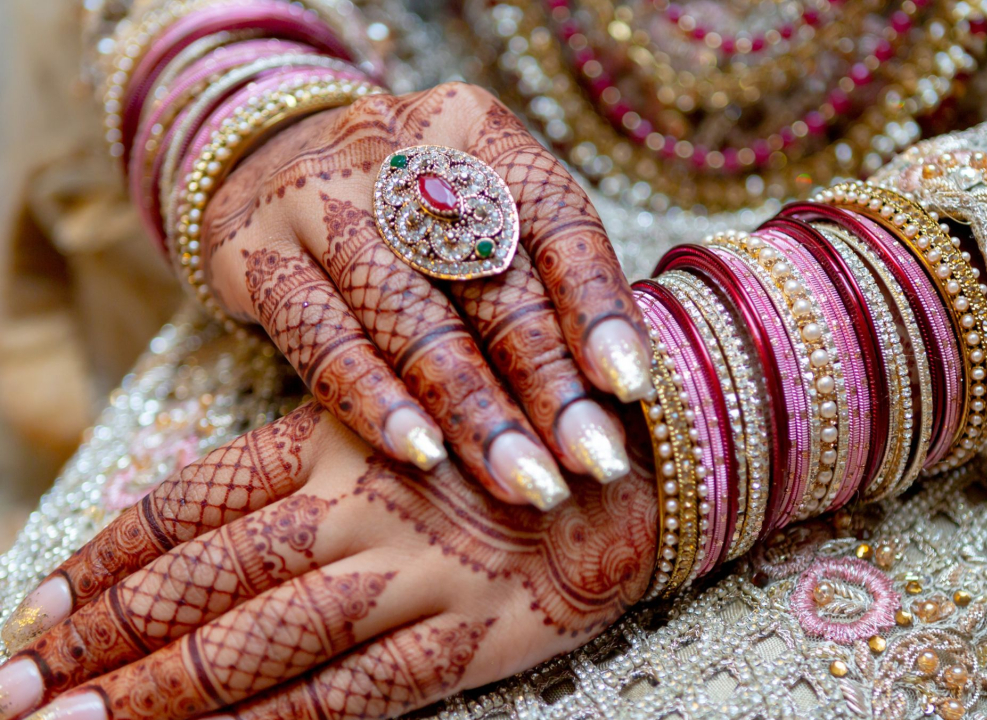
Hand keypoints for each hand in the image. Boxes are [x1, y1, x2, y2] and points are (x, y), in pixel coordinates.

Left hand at [0, 403, 655, 719]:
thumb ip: (295, 461)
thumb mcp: (392, 413)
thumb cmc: (505, 427)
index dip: (104, 565)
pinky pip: (350, 694)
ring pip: (257, 646)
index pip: (187, 509)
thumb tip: (182, 530)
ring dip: (157, 696)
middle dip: (100, 646)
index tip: (34, 615)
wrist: (635, 458)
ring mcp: (412, 575)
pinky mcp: (466, 636)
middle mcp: (358, 506)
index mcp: (334, 440)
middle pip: (201, 585)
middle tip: (18, 695)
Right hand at [199, 82, 652, 508]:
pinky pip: (323, 342)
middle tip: (594, 460)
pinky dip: (378, 405)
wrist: (259, 161)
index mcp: (474, 127)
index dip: (596, 304)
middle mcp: (396, 148)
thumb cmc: (406, 212)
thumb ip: (535, 276)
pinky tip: (425, 458)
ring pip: (410, 318)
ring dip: (476, 412)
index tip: (629, 387)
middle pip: (489, 278)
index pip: (553, 215)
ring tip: (528, 484)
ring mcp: (317, 195)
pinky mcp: (253, 253)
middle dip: (549, 381)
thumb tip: (617, 393)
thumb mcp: (473, 209)